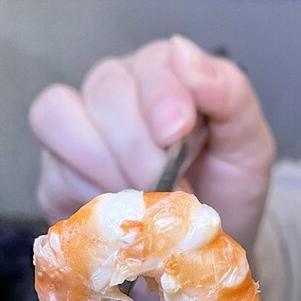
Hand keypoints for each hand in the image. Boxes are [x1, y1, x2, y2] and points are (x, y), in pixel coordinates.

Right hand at [29, 35, 275, 250]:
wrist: (207, 249)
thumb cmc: (226, 191)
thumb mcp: (249, 145)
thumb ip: (229, 94)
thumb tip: (183, 52)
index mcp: (162, 75)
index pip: (147, 66)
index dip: (159, 98)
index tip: (178, 133)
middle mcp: (113, 94)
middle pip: (101, 92)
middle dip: (138, 147)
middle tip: (168, 186)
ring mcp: (77, 134)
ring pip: (57, 120)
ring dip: (105, 167)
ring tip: (145, 201)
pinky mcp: (56, 179)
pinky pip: (52, 175)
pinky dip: (88, 198)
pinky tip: (122, 217)